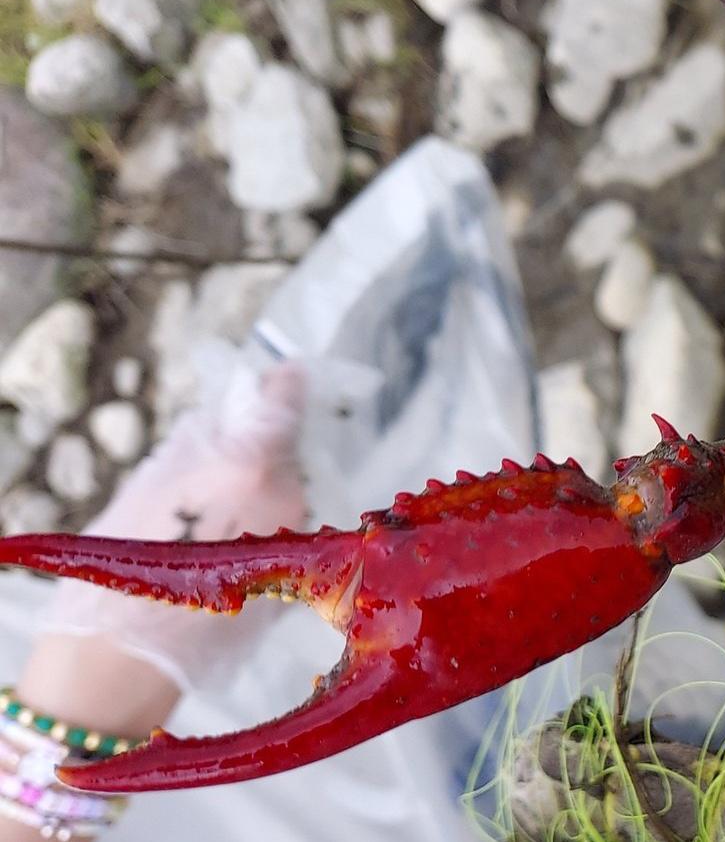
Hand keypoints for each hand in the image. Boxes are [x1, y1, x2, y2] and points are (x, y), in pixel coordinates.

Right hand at [28, 361, 309, 699]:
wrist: (122, 662)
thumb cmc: (118, 568)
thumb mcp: (153, 482)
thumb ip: (204, 438)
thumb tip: (238, 402)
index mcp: (251, 467)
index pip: (284, 407)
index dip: (284, 387)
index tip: (288, 372)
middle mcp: (288, 500)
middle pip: (283, 456)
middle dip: (257, 453)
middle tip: (211, 467)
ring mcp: (297, 542)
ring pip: (283, 496)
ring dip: (257, 494)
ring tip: (201, 521)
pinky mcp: (296, 576)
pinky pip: (282, 534)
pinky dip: (259, 530)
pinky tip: (216, 551)